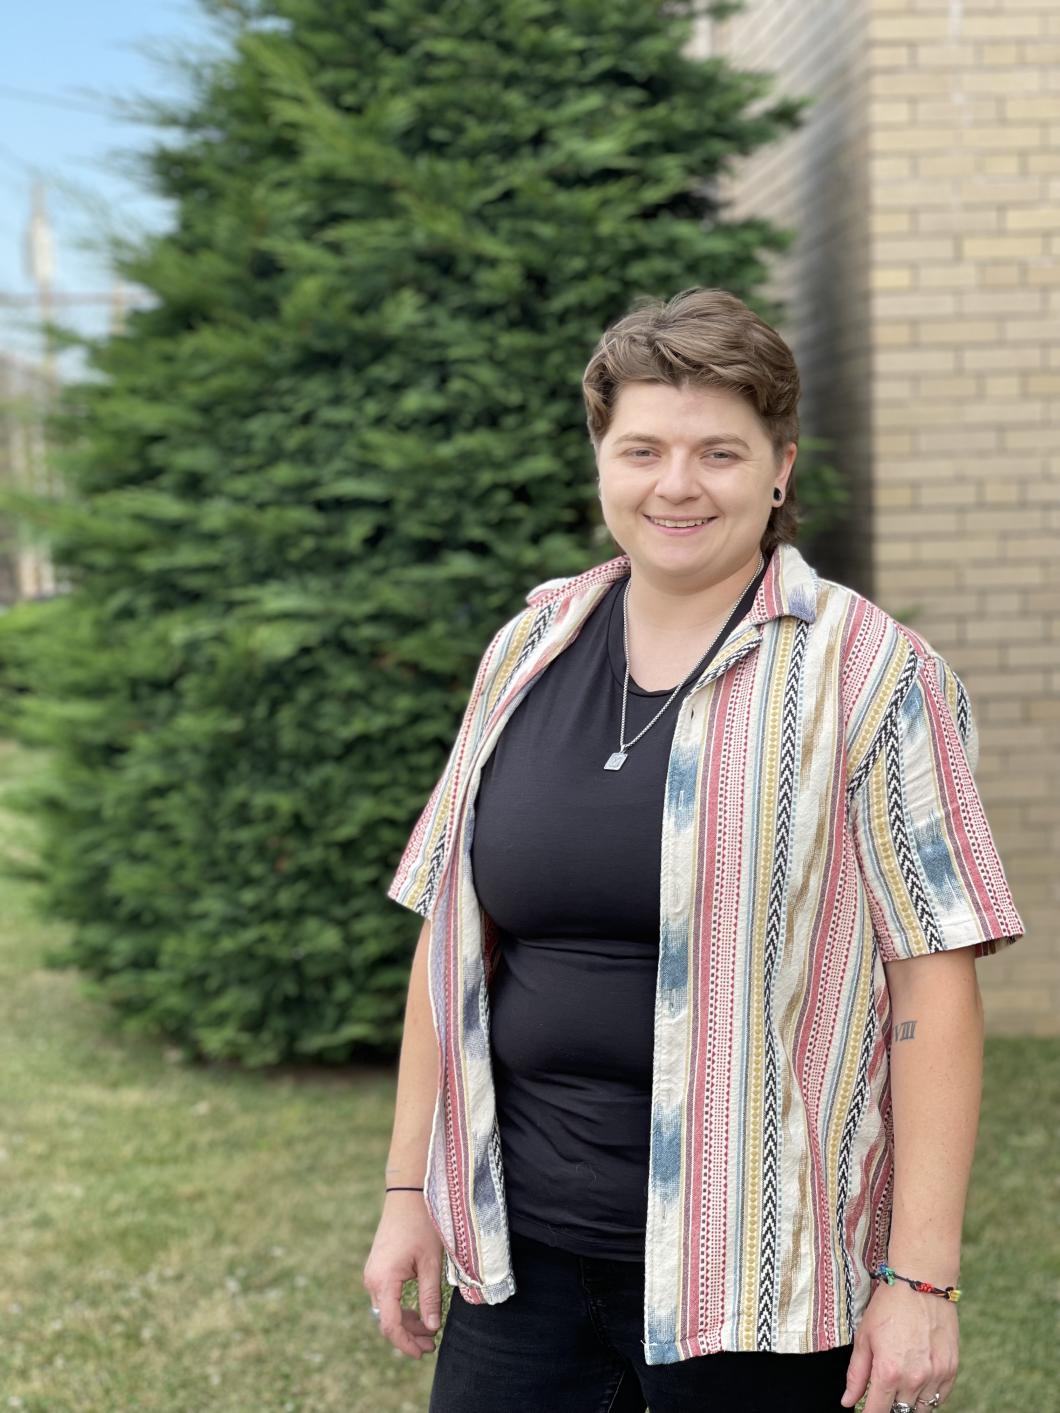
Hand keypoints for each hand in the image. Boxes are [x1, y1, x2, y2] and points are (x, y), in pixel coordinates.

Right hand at [362, 1191, 443, 1359]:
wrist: (408, 1195)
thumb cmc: (422, 1225)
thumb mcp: (430, 1263)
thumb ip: (430, 1297)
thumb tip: (431, 1328)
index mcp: (384, 1280)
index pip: (391, 1325)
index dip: (406, 1344)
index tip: (423, 1353)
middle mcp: (372, 1280)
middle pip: (387, 1320)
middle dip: (408, 1336)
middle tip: (432, 1346)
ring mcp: (372, 1274)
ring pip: (386, 1310)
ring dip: (406, 1323)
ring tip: (430, 1333)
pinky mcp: (377, 1268)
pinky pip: (386, 1297)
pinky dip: (401, 1308)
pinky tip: (419, 1313)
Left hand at [840, 1278, 958, 1410]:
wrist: (922, 1283)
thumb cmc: (889, 1306)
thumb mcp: (864, 1336)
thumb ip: (856, 1373)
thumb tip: (848, 1401)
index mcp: (888, 1372)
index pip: (877, 1412)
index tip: (866, 1412)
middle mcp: (914, 1379)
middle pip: (900, 1412)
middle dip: (889, 1405)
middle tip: (884, 1388)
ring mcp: (936, 1376)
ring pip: (921, 1408)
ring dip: (909, 1402)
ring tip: (901, 1382)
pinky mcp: (951, 1370)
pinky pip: (940, 1397)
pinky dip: (928, 1395)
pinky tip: (918, 1379)